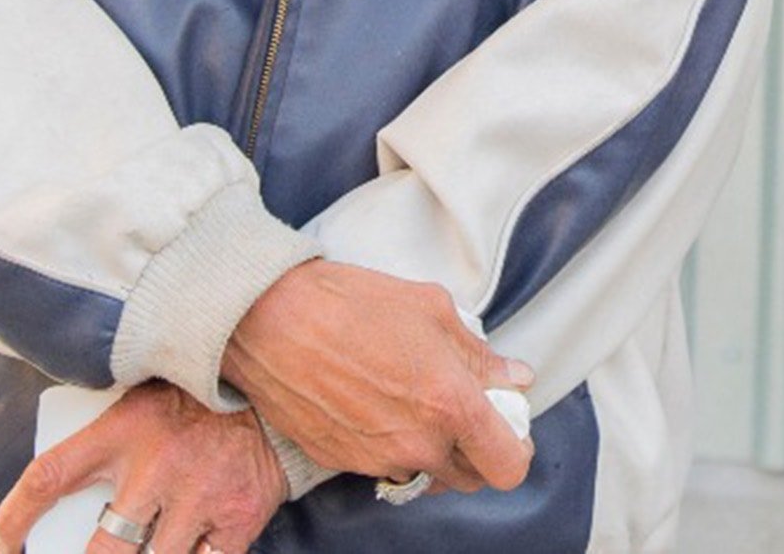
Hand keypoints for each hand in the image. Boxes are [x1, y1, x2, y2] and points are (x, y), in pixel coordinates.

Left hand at [0, 380, 280, 553]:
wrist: (279, 389)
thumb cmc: (196, 400)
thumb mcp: (142, 401)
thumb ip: (107, 439)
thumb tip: (65, 492)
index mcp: (125, 427)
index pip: (48, 476)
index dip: (14, 518)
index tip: (4, 543)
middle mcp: (158, 466)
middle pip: (103, 552)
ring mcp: (200, 497)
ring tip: (145, 545)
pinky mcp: (237, 518)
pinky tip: (188, 545)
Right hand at [220, 262, 534, 492]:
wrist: (268, 321)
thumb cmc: (351, 305)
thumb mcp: (431, 309)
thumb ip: (479, 354)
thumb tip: (513, 377)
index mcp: (449, 404)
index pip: (508, 465)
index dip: (514, 448)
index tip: (507, 425)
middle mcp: (417, 444)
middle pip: (471, 479)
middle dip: (477, 450)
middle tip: (465, 411)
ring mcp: (377, 460)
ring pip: (427, 476)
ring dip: (433, 451)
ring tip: (417, 403)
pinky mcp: (342, 463)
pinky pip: (383, 468)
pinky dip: (391, 446)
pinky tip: (377, 404)